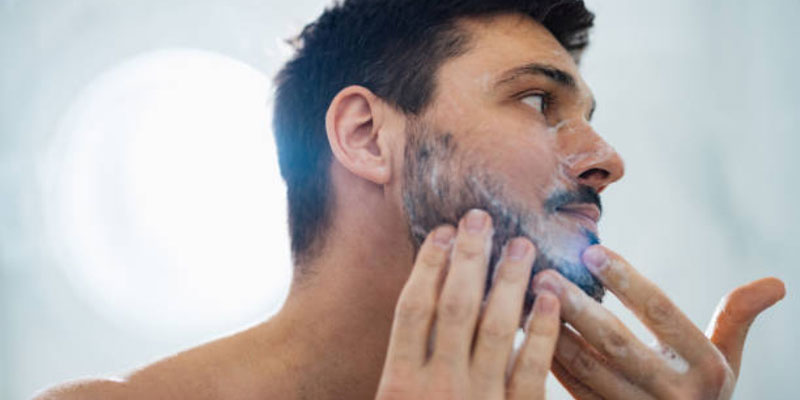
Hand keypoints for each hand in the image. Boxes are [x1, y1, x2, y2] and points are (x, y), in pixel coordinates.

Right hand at [376, 210, 559, 399]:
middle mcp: (439, 386)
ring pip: (496, 328)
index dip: (428, 264)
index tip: (443, 231)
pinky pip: (532, 369)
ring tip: (520, 245)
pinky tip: (549, 298)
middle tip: (480, 218)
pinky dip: (542, 331)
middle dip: (469, 258)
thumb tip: (425, 305)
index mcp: (400, 383)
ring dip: (509, 281)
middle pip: (456, 306)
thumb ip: (407, 366)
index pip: (414, 309)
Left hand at [532, 245, 784, 399]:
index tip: (592, 250)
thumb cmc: (701, 391)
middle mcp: (671, 394)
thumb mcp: (724, 358)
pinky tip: (525, 327)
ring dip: (553, 330)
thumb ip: (736, 317)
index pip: (661, 313)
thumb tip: (776, 282)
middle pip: (617, 344)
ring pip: (586, 369)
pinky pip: (570, 387)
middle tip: (544, 273)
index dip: (627, 281)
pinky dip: (547, 356)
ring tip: (526, 295)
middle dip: (578, 307)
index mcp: (703, 368)